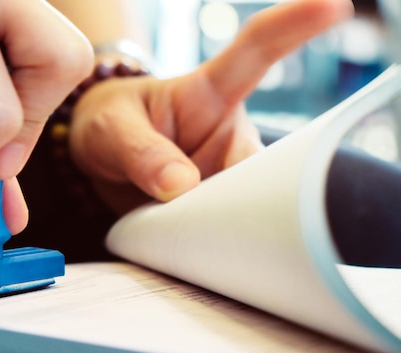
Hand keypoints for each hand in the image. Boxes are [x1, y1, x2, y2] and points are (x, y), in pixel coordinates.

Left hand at [68, 0, 353, 214]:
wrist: (101, 162)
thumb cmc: (110, 126)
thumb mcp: (111, 130)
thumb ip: (141, 152)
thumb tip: (182, 186)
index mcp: (209, 94)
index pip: (253, 53)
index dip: (294, 26)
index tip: (332, 5)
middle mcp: (230, 134)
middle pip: (264, 162)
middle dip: (242, 192)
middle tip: (196, 206)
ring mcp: (226, 174)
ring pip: (249, 204)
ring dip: (221, 222)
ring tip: (179, 224)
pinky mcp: (219, 208)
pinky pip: (229, 229)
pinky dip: (213, 242)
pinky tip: (196, 246)